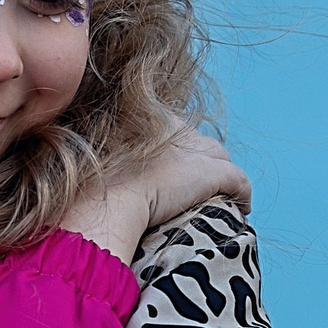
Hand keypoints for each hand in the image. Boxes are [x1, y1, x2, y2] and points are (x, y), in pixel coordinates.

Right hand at [59, 124, 249, 261]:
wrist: (103, 199)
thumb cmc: (86, 190)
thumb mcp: (88, 165)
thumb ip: (94, 168)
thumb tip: (85, 189)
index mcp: (142, 120)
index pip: (171, 130)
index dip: (174, 151)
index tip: (169, 172)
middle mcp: (172, 129)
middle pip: (198, 142)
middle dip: (200, 161)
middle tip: (194, 186)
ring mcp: (192, 151)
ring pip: (220, 159)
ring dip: (222, 177)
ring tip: (221, 196)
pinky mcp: (208, 173)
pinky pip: (237, 181)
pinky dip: (241, 193)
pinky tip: (242, 207)